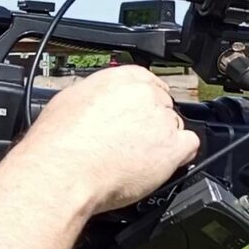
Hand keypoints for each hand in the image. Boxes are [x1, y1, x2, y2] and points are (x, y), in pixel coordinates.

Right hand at [8, 65, 199, 216]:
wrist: (63, 170)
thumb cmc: (58, 141)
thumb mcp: (69, 99)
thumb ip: (96, 95)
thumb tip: (98, 101)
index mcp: (121, 78)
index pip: (147, 81)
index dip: (141, 101)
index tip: (136, 113)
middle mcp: (145, 94)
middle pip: (162, 104)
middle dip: (150, 121)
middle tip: (131, 140)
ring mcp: (161, 121)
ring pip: (175, 126)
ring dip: (162, 139)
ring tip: (138, 157)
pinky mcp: (172, 149)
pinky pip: (190, 146)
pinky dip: (179, 155)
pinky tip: (162, 163)